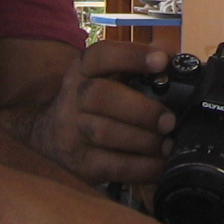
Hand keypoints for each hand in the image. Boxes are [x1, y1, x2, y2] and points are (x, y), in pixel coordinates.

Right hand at [21, 40, 175, 185]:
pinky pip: (114, 167)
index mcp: (83, 70)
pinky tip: (160, 164)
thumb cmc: (93, 102)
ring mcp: (72, 132)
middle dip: (141, 109)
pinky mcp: (81, 164)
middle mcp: (73, 98)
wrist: (49, 136)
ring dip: (144, 140)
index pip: (101, 55)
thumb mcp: (106, 77)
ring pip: (106, 133)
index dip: (132, 56)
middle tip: (169, 120)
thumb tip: (175, 57)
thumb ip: (137, 66)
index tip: (162, 60)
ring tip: (168, 144)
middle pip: (101, 96)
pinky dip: (143, 167)